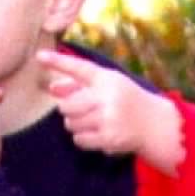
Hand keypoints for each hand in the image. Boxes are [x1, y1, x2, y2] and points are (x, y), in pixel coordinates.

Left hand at [38, 49, 184, 173]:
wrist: (154, 124)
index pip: (79, 68)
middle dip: (68, 109)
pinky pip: (79, 139)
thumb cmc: (126, 101)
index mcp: (107, 79)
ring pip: (71, 123)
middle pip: (67, 105)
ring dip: (75, 124)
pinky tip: (95, 133)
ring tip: (91, 121)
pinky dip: (82, 138)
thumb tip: (52, 88)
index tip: (39, 56)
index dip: (58, 62)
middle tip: (81, 109)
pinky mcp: (109, 138)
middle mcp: (108, 97)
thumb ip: (79, 84)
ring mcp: (108, 119)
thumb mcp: (108, 85)